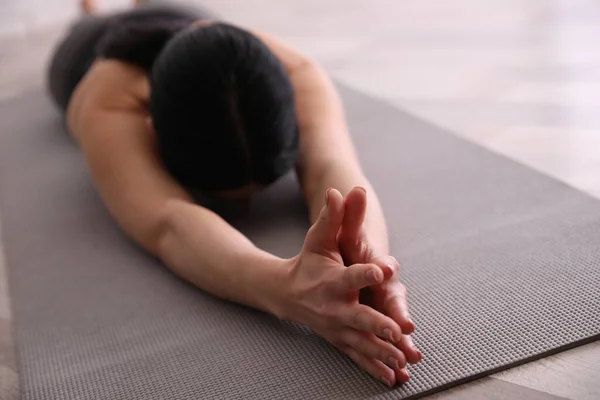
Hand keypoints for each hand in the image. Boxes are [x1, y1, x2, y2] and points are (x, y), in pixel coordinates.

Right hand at [281, 188, 406, 386]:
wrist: (287, 294)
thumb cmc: (308, 263)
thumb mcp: (318, 239)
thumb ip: (331, 217)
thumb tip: (339, 190)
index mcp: (333, 280)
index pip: (351, 274)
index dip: (368, 271)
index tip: (385, 269)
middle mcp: (335, 307)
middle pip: (359, 316)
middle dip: (377, 325)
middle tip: (397, 331)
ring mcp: (337, 328)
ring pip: (362, 343)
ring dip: (381, 353)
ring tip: (402, 361)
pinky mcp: (340, 341)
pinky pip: (358, 357)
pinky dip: (374, 369)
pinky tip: (393, 380)